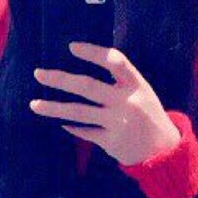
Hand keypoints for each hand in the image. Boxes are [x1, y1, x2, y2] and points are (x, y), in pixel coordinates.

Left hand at [31, 42, 181, 166]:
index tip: (72, 47)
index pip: (114, 62)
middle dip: (60, 79)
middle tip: (39, 73)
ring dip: (53, 108)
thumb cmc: (147, 115)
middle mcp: (126, 102)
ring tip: (34, 105)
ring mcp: (117, 122)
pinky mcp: (110, 141)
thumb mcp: (142, 91)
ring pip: (78, 112)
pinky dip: (72, 127)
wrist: (163, 150)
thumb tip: (86, 70)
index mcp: (136, 84)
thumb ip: (119, 80)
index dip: (93, 53)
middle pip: (87, 87)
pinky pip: (84, 132)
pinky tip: (60, 123)